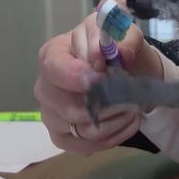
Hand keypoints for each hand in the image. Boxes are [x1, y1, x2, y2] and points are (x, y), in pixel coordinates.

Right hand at [34, 0, 161, 154]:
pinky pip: (86, 147)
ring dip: (115, 120)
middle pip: (67, 107)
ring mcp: (51, 114)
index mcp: (53, 54)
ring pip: (82, 130)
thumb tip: (118, 51)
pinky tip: (127, 122)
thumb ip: (122, 33)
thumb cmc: (118, 49)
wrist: (129, 73)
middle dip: (106, 103)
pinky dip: (113, 136)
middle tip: (130, 95)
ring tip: (133, 107)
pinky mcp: (63, 137)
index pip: (53, 67)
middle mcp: (45, 86)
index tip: (101, 76)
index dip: (76, 75)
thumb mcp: (124, 31)